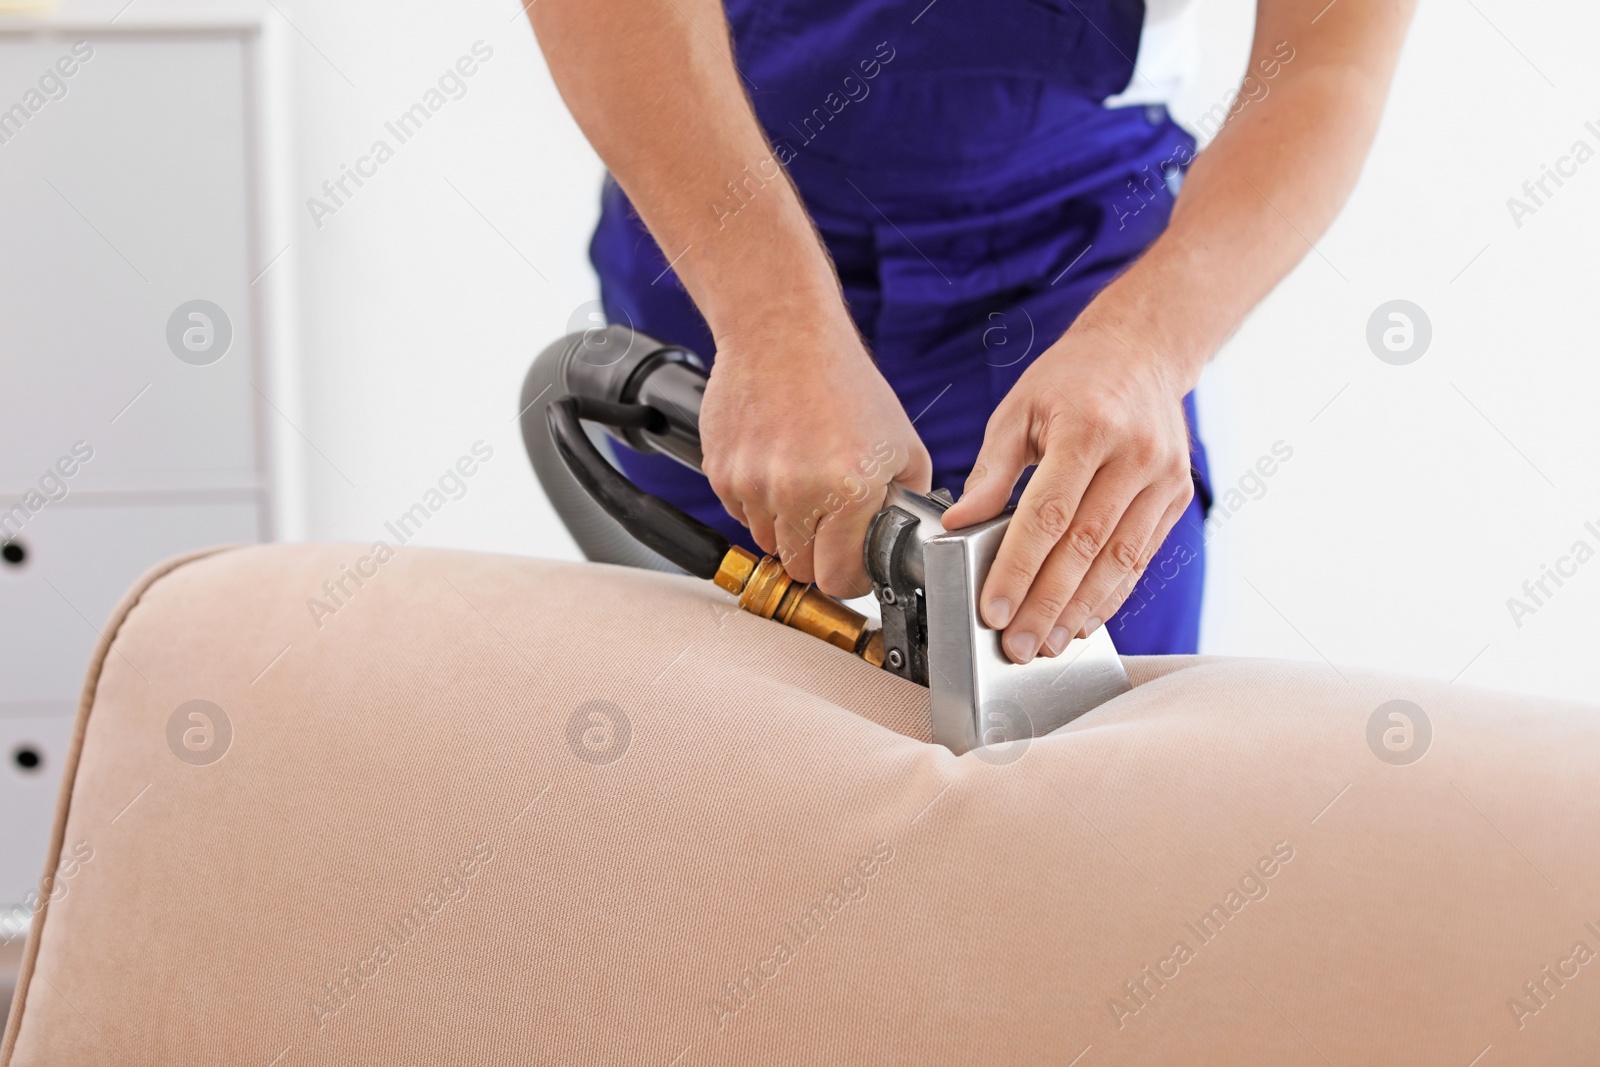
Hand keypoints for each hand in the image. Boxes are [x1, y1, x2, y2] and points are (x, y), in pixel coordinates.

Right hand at [699, 311, 931, 597]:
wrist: (782, 333)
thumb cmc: (843, 381)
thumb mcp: (903, 443)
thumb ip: (908, 500)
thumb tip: (904, 541)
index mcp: (848, 489)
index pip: (838, 578)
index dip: (848, 580)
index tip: (851, 569)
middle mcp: (796, 491)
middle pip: (799, 568)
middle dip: (817, 555)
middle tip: (829, 525)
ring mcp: (752, 483)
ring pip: (766, 542)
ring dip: (786, 526)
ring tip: (803, 482)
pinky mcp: (721, 472)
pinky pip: (740, 513)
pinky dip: (758, 501)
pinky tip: (776, 463)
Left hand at [939, 323, 1195, 662]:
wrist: (1144, 350)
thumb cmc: (1072, 378)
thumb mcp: (1018, 409)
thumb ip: (991, 471)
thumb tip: (957, 526)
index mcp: (1087, 428)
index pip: (1049, 515)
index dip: (1019, 569)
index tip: (994, 610)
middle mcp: (1133, 455)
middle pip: (1084, 548)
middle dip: (1047, 605)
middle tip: (1018, 647)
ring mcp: (1163, 478)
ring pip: (1119, 561)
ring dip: (1081, 610)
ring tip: (1049, 644)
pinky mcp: (1177, 495)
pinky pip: (1141, 556)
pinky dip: (1111, 593)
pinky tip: (1084, 619)